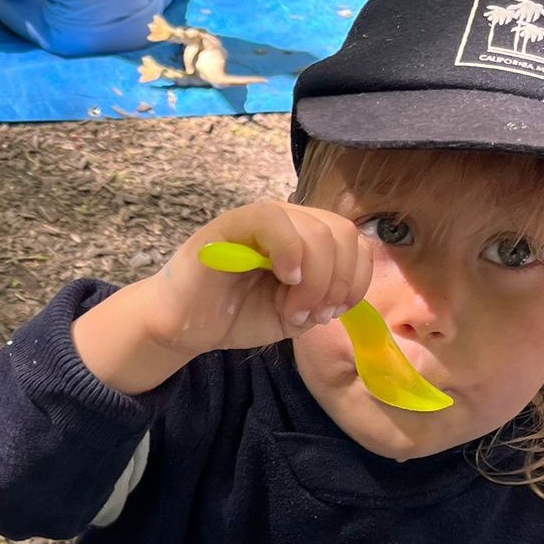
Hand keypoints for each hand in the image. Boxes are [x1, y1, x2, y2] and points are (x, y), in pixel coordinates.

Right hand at [71, 201, 370, 394]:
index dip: (356, 279)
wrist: (187, 325)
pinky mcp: (232, 224)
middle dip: (336, 283)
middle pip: (342, 234)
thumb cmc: (239, 315)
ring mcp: (262, 219)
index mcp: (308, 238)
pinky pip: (273, 220)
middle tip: (311, 315)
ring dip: (315, 280)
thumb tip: (345, 291)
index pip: (355, 242)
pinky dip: (291, 252)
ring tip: (291, 309)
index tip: (333, 313)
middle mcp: (290, 220)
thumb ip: (325, 296)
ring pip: (316, 231)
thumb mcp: (296, 312)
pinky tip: (285, 279)